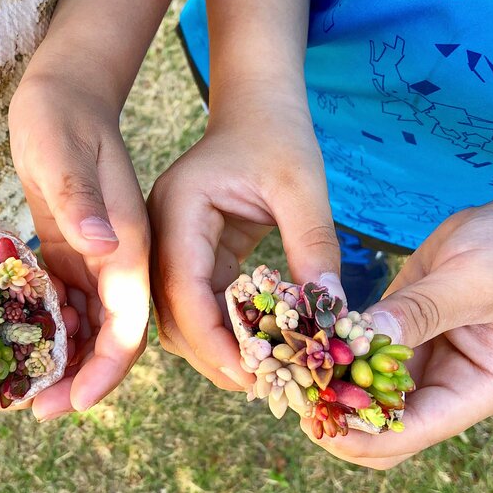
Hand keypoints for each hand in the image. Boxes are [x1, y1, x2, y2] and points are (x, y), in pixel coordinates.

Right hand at [0, 144, 78, 434]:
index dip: (8, 384)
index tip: (37, 393)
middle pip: (13, 338)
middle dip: (40, 349)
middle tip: (67, 354)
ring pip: (23, 301)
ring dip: (48, 312)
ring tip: (70, 321)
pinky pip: (17, 261)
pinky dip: (35, 274)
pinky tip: (53, 284)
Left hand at [8, 75, 149, 418]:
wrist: (65, 93)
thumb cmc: (62, 116)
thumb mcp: (62, 151)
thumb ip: (81, 199)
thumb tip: (103, 247)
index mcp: (129, 242)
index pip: (130, 321)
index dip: (108, 368)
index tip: (75, 402)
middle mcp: (121, 257)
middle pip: (114, 336)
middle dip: (83, 379)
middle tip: (39, 411)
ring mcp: (99, 256)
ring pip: (93, 326)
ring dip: (66, 363)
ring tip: (26, 391)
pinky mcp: (73, 251)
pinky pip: (69, 304)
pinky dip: (52, 331)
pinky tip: (22, 349)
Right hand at [148, 96, 340, 390]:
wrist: (257, 108)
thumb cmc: (277, 135)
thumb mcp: (302, 186)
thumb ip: (313, 245)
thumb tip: (330, 314)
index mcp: (178, 208)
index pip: (181, 286)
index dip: (212, 337)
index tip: (250, 373)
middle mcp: (161, 232)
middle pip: (170, 312)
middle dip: (211, 353)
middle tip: (260, 385)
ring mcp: (172, 244)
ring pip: (179, 316)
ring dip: (215, 348)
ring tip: (262, 373)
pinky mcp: (191, 254)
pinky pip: (199, 303)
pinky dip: (225, 330)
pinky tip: (259, 346)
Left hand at [302, 186, 492, 468]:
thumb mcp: (471, 280)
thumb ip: (420, 312)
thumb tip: (363, 339)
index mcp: (476, 389)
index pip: (412, 431)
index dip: (361, 433)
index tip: (315, 415)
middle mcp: (446, 386)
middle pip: (384, 430)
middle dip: (339, 419)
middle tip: (292, 396)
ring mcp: (420, 363)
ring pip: (365, 397)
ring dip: (329, 389)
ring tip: (288, 374)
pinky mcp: (399, 336)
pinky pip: (359, 358)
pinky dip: (332, 356)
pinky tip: (303, 346)